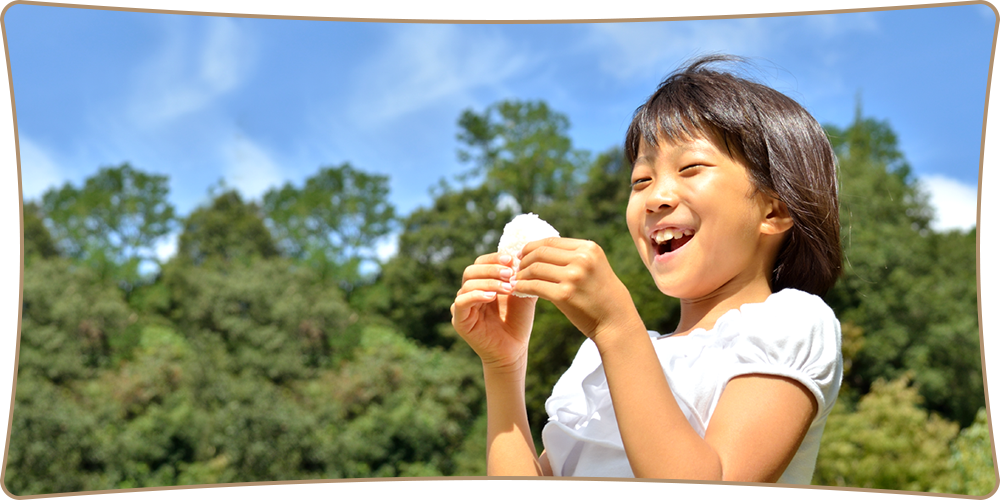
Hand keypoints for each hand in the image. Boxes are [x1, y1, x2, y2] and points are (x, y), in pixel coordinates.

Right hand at [451, 252, 538, 372]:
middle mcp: (469, 292)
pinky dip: (476, 295)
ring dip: (489, 282)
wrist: (515, 349)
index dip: (494, 258)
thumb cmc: (518, 322)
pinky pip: (461, 302)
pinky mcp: (459, 320)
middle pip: (471, 270)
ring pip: (467, 284)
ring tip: (508, 287)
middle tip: (510, 272)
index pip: (481, 262)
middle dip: (491, 269)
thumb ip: (521, 277)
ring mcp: (462, 306)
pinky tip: (492, 297)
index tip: (511, 259)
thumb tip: (523, 255)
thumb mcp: (522, 294)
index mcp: (482, 283)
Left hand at [513, 238, 640, 340]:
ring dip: (521, 274)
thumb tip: (542, 249)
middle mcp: (582, 259)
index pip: (552, 241)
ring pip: (535, 268)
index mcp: (589, 248)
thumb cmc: (603, 296)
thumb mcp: (595, 267)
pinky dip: (522, 287)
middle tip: (516, 268)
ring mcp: (573, 276)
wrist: (616, 321)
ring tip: (516, 280)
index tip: (523, 254)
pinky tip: (517, 290)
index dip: (532, 246)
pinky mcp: (564, 294)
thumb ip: (574, 256)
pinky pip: (534, 286)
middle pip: (541, 252)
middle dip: (524, 259)